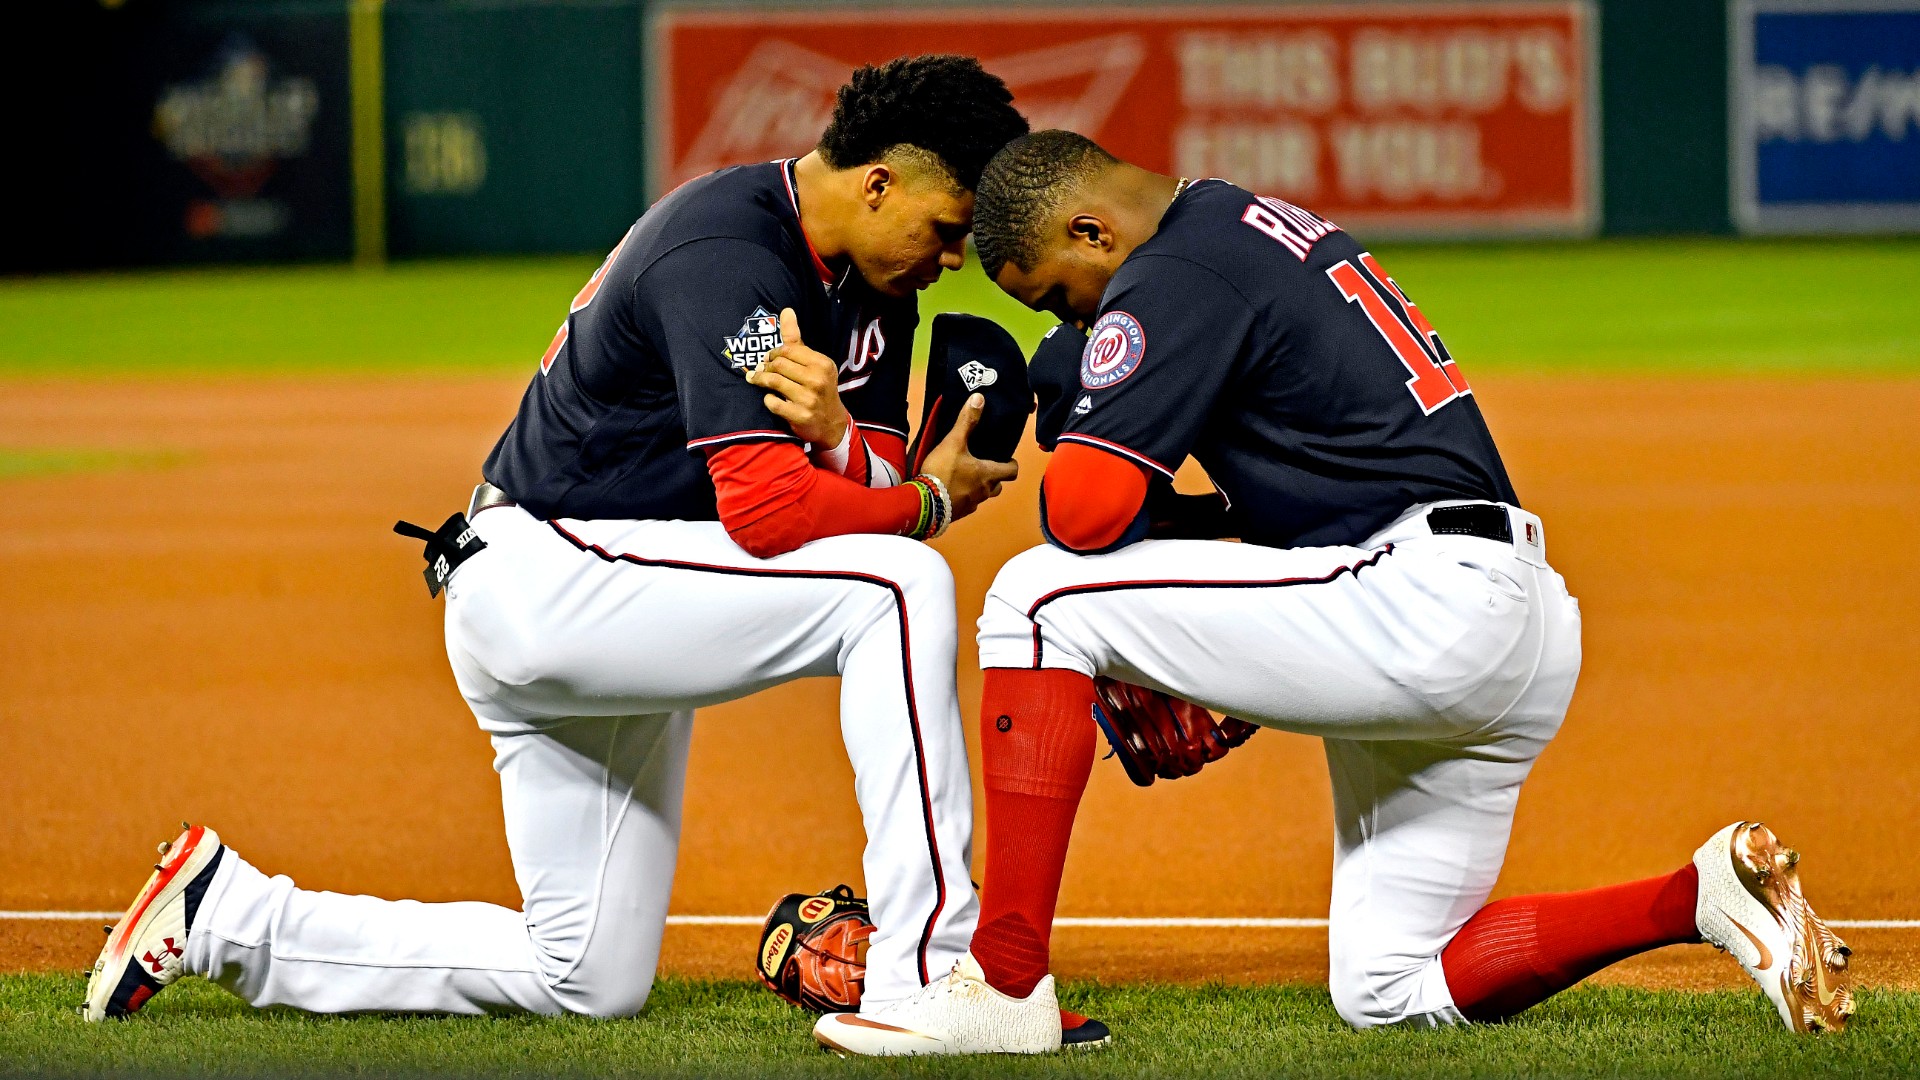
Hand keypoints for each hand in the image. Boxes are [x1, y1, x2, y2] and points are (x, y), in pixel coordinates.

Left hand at [747, 308, 846, 447]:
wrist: (831, 424)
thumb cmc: (819, 388)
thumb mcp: (814, 363)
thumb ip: (796, 339)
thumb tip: (786, 311)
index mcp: (821, 363)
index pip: (788, 349)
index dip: (773, 353)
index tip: (768, 358)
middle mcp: (817, 380)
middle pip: (779, 365)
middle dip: (765, 366)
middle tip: (760, 369)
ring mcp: (809, 399)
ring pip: (774, 382)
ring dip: (761, 380)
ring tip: (756, 380)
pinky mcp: (800, 416)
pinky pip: (773, 403)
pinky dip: (768, 400)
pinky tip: (770, 399)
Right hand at [919, 394, 1018, 521]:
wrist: (923, 503)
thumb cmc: (942, 473)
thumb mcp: (954, 442)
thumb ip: (967, 421)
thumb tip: (979, 399)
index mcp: (988, 475)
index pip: (1012, 471)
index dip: (1011, 464)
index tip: (1007, 459)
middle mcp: (983, 492)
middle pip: (998, 486)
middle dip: (995, 477)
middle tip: (985, 466)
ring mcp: (971, 504)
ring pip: (982, 496)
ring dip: (978, 487)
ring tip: (966, 476)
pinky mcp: (957, 513)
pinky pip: (966, 505)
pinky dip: (963, 497)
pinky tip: (951, 489)